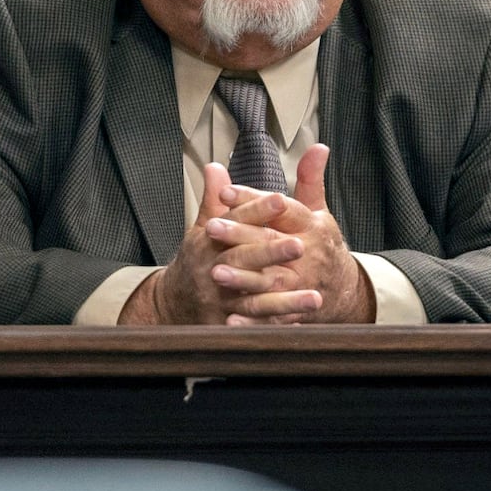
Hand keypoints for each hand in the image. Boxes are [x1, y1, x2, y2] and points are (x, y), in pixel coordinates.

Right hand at [117, 162, 314, 323]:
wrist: (174, 302)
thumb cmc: (197, 259)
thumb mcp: (203, 228)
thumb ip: (215, 199)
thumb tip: (215, 167)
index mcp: (209, 241)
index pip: (235, 220)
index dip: (258, 210)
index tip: (280, 199)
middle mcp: (212, 268)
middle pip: (243, 258)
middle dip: (272, 252)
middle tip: (300, 246)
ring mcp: (219, 298)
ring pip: (254, 296)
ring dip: (285, 299)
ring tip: (315, 297)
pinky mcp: (225, 322)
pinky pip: (255, 324)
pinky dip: (275, 324)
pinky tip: (299, 323)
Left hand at [214, 144, 375, 324]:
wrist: (344, 290)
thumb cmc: (323, 245)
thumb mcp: (318, 211)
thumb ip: (311, 180)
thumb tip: (318, 146)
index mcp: (313, 226)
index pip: (282, 209)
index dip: (254, 200)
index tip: (226, 192)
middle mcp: (309, 255)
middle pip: (273, 243)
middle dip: (241, 236)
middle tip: (211, 228)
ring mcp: (304, 285)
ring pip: (272, 281)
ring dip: (244, 279)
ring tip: (216, 273)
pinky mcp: (297, 311)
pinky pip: (274, 318)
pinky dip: (253, 322)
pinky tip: (230, 320)